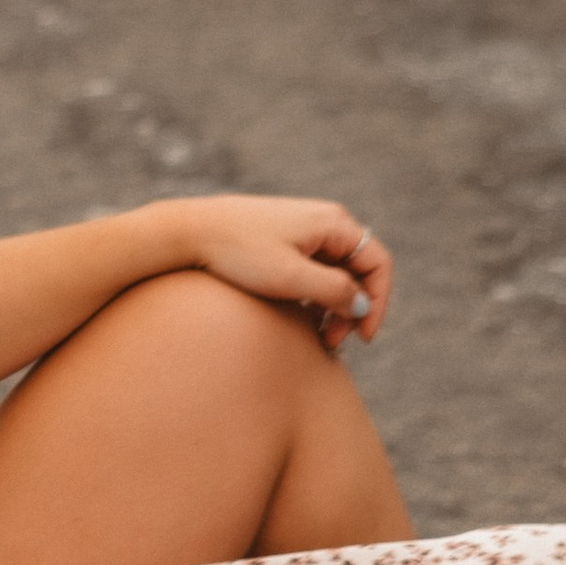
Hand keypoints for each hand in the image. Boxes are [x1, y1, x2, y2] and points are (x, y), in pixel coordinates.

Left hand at [166, 197, 391, 354]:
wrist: (187, 232)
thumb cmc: (238, 252)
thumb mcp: (290, 278)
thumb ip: (333, 292)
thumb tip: (362, 305)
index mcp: (333, 223)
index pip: (378, 264)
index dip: (378, 303)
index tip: (364, 336)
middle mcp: (324, 221)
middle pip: (358, 271)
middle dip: (352, 309)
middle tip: (332, 343)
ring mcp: (304, 230)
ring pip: (335, 274)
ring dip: (332, 307)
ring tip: (317, 337)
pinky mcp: (283, 241)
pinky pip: (313, 272)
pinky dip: (313, 297)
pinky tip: (300, 319)